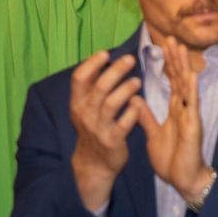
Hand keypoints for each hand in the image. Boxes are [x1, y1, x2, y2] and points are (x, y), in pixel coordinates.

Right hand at [68, 51, 142, 211]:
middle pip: (99, 88)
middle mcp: (85, 114)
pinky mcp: (112, 141)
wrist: (94, 163)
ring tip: (137, 81)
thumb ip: (93, 85)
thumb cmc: (94, 126)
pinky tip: (140, 103)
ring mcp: (98, 128)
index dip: (91, 64)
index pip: (78, 78)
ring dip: (126, 90)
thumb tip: (102, 56)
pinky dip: (133, 112)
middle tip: (130, 59)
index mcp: (77, 102)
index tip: (105, 53)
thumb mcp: (86, 107)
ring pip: (111, 104)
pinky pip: (123, 124)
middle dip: (115, 71)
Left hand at [137, 39, 209, 203]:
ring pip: (186, 85)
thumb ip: (146, 116)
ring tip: (180, 48)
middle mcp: (184, 107)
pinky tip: (191, 74)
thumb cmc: (171, 158)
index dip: (167, 63)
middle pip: (179, 78)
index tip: (163, 46)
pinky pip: (192, 104)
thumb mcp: (153, 134)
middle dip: (175, 58)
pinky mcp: (193, 124)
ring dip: (183, 66)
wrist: (183, 178)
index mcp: (174, 109)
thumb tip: (135, 99)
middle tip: (171, 37)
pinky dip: (191, 89)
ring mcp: (190, 114)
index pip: (171, 81)